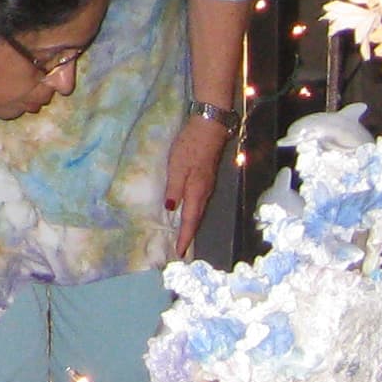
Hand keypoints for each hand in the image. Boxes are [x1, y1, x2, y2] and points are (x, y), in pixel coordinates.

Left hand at [166, 115, 235, 251]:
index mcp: (197, 191)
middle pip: (196, 218)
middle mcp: (205, 192)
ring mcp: (207, 185)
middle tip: (181, 249)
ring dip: (191, 224)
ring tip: (182, 236)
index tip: (179, 253)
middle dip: (188, 234)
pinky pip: (199, 202)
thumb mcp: (177, 166)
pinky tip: (187, 212)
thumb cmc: (191, 146)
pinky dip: (193, 212)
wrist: (210, 128)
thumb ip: (174, 188)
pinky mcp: (206, 178)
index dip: (184, 237)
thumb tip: (171, 209)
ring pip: (198, 210)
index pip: (189, 220)